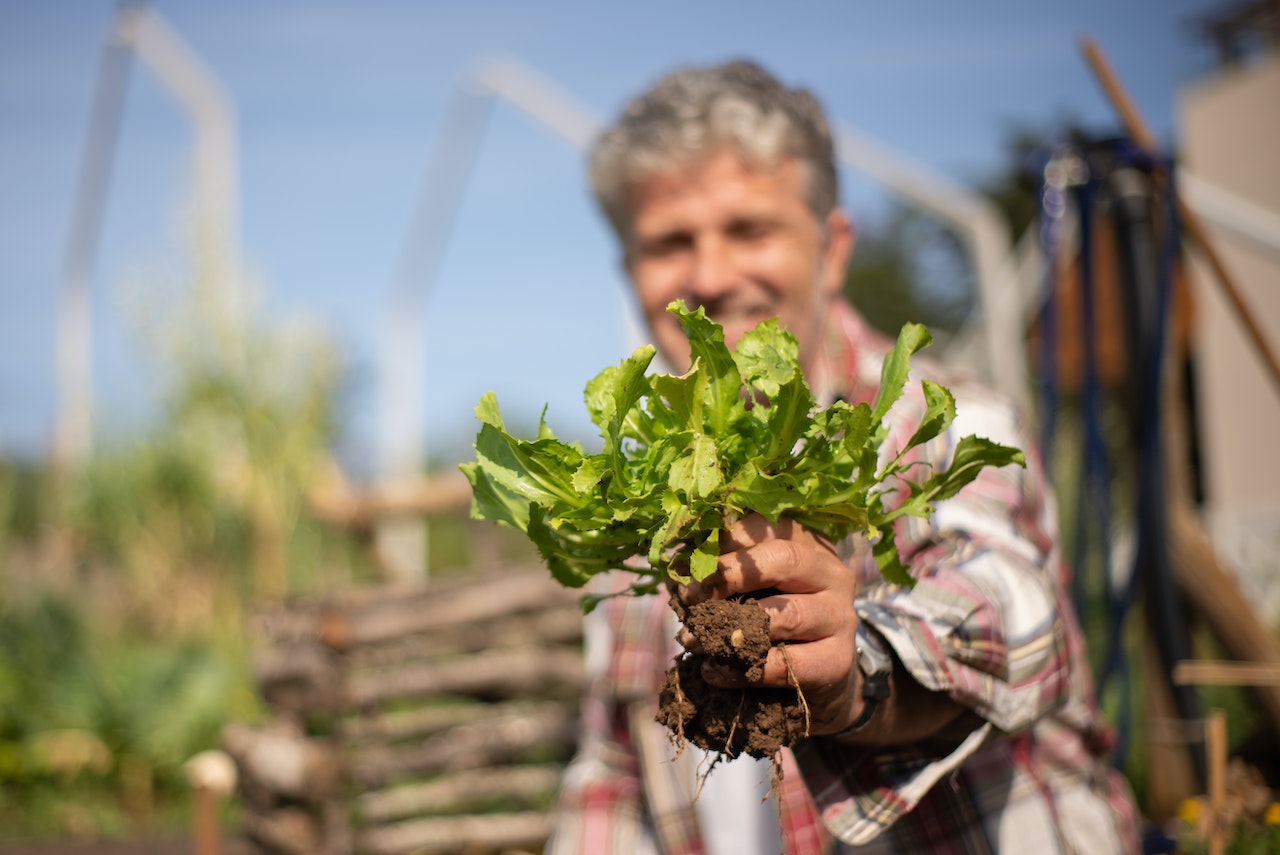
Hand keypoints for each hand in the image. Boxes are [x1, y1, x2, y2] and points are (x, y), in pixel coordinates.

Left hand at [677, 513, 862, 734]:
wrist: (818, 676)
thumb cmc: (771, 617)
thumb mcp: (750, 586)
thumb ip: (720, 570)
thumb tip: (676, 565)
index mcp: (807, 542)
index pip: (766, 527)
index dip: (722, 544)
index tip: (688, 565)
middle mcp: (831, 573)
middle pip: (784, 559)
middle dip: (729, 575)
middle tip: (690, 595)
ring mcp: (840, 616)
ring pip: (785, 615)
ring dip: (730, 629)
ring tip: (693, 639)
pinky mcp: (837, 661)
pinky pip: (786, 664)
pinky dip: (742, 670)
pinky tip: (714, 670)